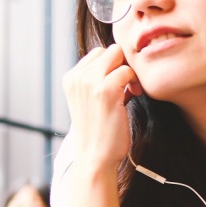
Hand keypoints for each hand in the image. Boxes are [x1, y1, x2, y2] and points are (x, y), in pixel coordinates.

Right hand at [62, 44, 143, 170]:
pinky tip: (134, 96)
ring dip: (129, 72)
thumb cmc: (99, 130)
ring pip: (118, 55)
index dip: (113, 66)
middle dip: (122, 64)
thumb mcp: (92, 100)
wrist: (95, 156)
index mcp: (71, 78)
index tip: (118, 85)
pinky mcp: (106, 90)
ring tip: (130, 91)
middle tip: (128, 85)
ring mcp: (90, 82)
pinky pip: (128, 70)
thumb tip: (121, 64)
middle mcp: (77, 77)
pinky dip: (135, 82)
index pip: (98, 53)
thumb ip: (101, 81)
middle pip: (109, 50)